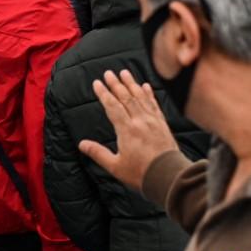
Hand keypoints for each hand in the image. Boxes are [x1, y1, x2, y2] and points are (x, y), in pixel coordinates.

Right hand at [78, 69, 178, 191]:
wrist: (168, 178)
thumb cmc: (141, 174)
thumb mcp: (115, 166)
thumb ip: (98, 153)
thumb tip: (81, 144)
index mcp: (127, 130)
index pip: (112, 106)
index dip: (104, 93)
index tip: (97, 83)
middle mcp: (140, 121)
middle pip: (126, 98)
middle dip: (116, 84)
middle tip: (108, 73)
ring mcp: (153, 121)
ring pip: (140, 98)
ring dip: (131, 84)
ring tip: (124, 73)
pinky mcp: (162, 125)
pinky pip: (154, 105)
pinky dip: (149, 94)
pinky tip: (146, 86)